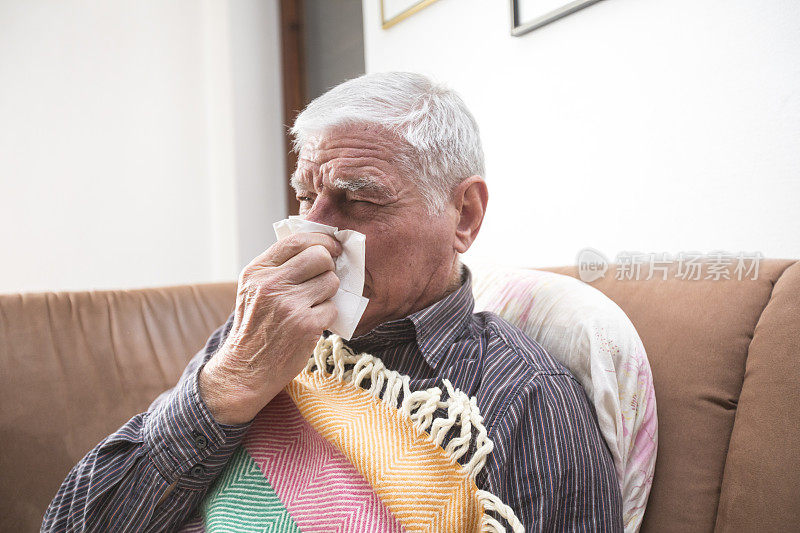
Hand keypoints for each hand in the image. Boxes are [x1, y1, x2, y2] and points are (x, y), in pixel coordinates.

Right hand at [198, 232, 340, 424]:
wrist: (246, 369)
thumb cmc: (255, 327)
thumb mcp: (254, 289)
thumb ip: (279, 267)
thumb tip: (319, 247)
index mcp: (258, 271)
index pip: (297, 240)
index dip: (322, 240)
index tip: (332, 247)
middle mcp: (272, 284)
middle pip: (320, 257)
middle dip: (328, 267)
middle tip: (322, 280)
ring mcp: (290, 305)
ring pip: (331, 282)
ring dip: (328, 294)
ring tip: (311, 306)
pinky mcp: (307, 325)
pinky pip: (333, 308)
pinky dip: (326, 316)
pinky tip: (311, 324)